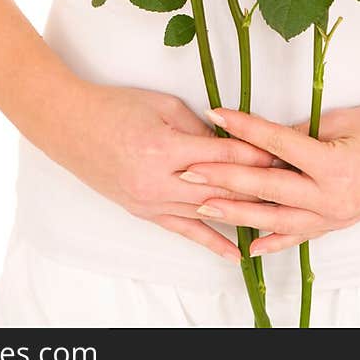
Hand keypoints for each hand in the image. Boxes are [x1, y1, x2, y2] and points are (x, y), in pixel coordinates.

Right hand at [45, 81, 278, 263]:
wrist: (70, 126)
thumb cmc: (115, 107)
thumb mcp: (163, 106)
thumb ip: (199, 129)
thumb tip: (230, 143)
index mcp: (165, 149)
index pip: (223, 155)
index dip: (255, 153)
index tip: (282, 152)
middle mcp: (158, 182)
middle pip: (220, 189)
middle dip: (257, 186)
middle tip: (289, 185)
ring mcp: (150, 202)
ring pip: (206, 213)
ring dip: (241, 214)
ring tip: (275, 219)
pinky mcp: (143, 211)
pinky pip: (183, 230)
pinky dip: (210, 242)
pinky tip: (234, 252)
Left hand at [175, 101, 359, 255]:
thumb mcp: (343, 119)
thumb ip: (302, 132)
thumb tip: (264, 139)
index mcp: (331, 164)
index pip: (275, 143)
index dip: (242, 126)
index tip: (213, 113)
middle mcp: (330, 197)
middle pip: (265, 187)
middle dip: (222, 178)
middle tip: (188, 170)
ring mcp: (334, 215)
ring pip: (275, 218)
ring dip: (236, 214)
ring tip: (201, 207)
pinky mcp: (338, 223)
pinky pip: (300, 235)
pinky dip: (274, 240)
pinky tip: (250, 246)